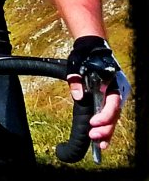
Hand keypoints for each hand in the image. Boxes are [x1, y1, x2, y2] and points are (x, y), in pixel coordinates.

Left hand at [66, 35, 129, 150]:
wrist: (92, 49)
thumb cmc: (84, 57)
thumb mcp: (76, 66)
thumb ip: (76, 81)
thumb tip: (78, 96)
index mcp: (111, 82)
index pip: (112, 102)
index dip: (104, 115)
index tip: (93, 123)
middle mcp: (117, 90)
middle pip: (115, 113)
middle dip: (106, 127)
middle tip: (94, 137)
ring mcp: (115, 95)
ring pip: (114, 116)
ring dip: (107, 130)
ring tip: (100, 144)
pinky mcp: (110, 99)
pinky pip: (110, 114)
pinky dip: (106, 126)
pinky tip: (102, 139)